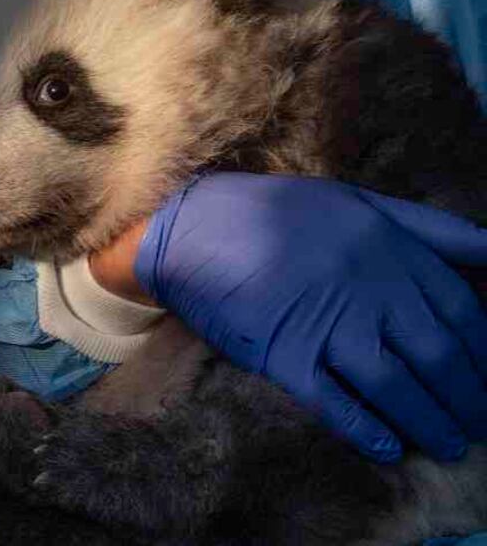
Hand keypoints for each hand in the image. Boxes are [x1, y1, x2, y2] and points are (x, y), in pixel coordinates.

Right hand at [130, 172, 486, 461]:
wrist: (190, 226)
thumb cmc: (275, 211)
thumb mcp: (358, 201)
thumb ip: (427, 226)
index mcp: (388, 248)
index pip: (460, 312)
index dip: (483, 354)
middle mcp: (365, 287)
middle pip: (435, 355)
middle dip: (466, 398)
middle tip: (478, 424)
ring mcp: (323, 323)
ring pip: (394, 385)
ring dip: (428, 422)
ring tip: (447, 445)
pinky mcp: (283, 354)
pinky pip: (332, 402)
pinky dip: (364, 430)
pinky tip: (387, 448)